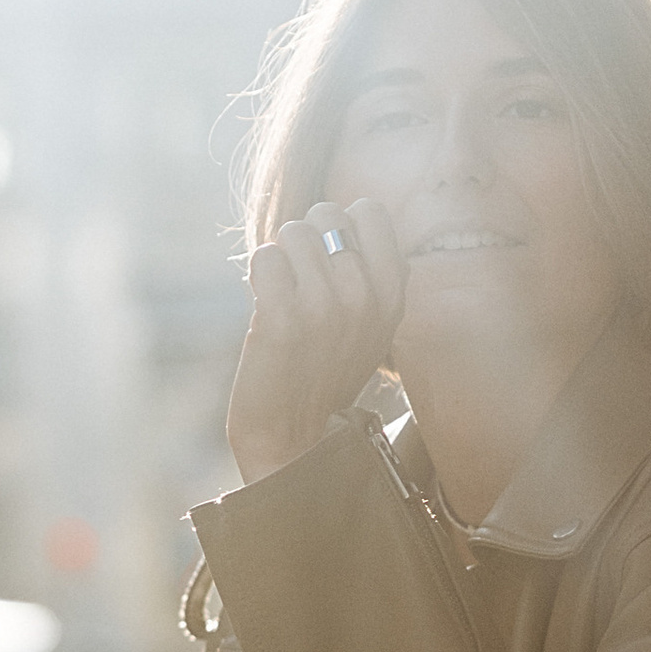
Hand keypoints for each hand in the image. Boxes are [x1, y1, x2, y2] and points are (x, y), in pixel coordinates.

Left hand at [227, 197, 404, 485]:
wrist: (296, 441)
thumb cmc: (325, 376)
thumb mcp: (373, 327)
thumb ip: (374, 274)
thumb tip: (358, 215)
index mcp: (394, 294)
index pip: (369, 210)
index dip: (339, 226)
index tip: (329, 262)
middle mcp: (366, 296)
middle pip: (325, 212)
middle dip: (304, 238)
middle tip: (299, 282)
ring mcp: (326, 306)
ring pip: (291, 231)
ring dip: (278, 259)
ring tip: (282, 299)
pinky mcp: (283, 319)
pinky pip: (263, 256)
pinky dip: (256, 275)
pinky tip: (264, 306)